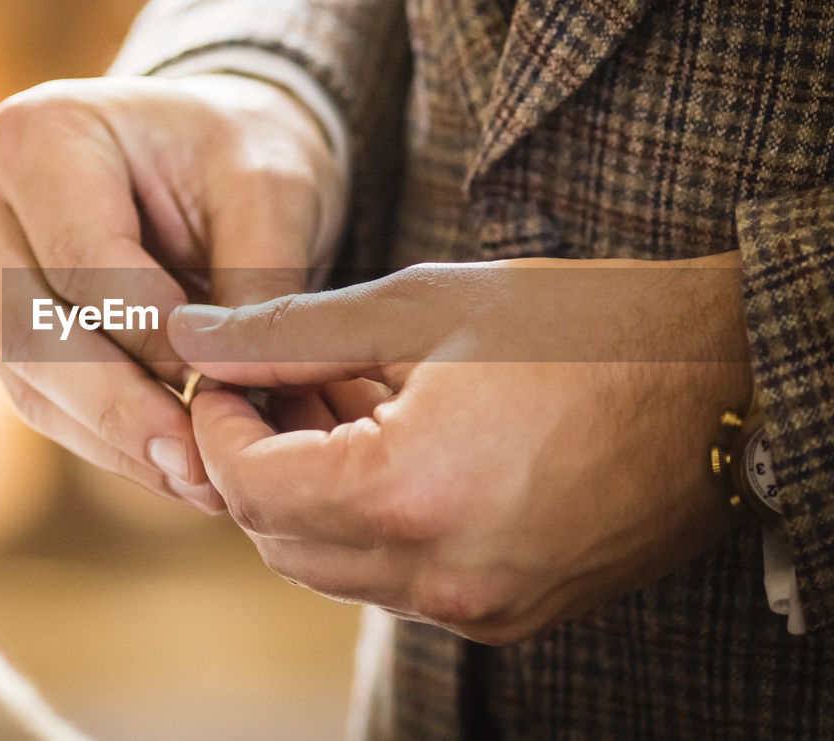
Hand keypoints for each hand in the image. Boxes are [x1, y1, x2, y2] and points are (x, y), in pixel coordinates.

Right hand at [0, 74, 342, 511]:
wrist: (210, 151)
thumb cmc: (240, 155)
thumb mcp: (271, 192)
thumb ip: (253, 285)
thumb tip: (223, 397)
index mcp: (42, 135)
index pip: (83, 260)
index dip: (149, 336)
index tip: (220, 388)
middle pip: (37, 329)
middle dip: (122, 408)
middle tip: (199, 469)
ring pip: (31, 377)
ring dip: (113, 439)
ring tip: (197, 484)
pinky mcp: (5, 322)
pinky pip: (42, 397)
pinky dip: (106, 439)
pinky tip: (170, 470)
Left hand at [167, 254, 753, 641]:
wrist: (725, 380)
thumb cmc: (582, 327)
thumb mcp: (422, 307)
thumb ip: (289, 332)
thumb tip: (192, 338)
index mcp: (410, 494)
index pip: (248, 486)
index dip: (216, 426)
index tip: (223, 374)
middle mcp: (442, 574)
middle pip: (280, 540)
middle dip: (255, 460)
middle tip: (273, 383)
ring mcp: (481, 604)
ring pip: (334, 567)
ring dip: (309, 489)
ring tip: (336, 399)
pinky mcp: (513, 610)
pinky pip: (398, 578)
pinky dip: (369, 518)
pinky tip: (391, 442)